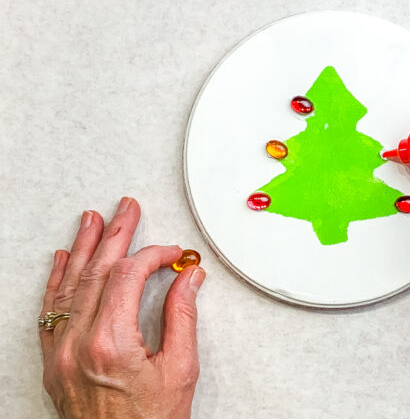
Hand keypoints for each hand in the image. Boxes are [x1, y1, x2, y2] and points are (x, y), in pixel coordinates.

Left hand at [40, 198, 205, 418]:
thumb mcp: (179, 370)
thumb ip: (182, 317)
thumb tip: (188, 278)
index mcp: (111, 343)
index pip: (128, 276)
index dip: (152, 255)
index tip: (171, 252)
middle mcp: (78, 344)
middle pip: (96, 272)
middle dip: (115, 235)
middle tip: (126, 209)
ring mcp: (59, 353)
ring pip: (69, 286)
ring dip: (83, 248)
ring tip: (93, 220)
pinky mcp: (52, 362)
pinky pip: (49, 312)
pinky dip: (57, 281)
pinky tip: (64, 259)